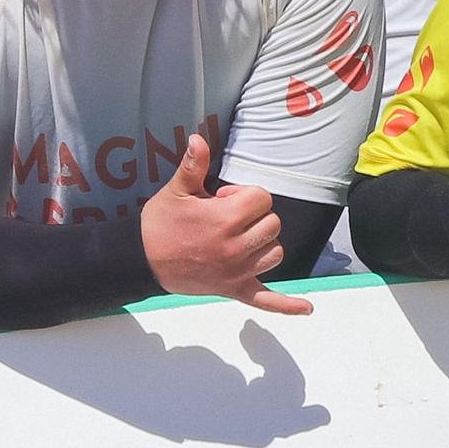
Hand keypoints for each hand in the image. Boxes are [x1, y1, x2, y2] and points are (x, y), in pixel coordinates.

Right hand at [138, 133, 308, 315]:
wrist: (142, 260)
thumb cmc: (159, 223)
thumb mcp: (176, 191)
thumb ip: (193, 165)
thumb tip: (198, 138)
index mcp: (226, 218)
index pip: (262, 198)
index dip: (244, 195)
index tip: (221, 200)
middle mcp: (237, 246)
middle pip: (272, 223)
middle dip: (255, 217)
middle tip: (227, 219)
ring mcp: (238, 271)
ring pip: (275, 252)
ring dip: (263, 243)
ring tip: (239, 240)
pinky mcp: (235, 289)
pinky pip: (266, 300)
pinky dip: (286, 305)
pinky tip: (306, 309)